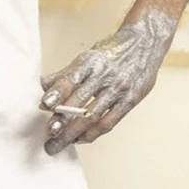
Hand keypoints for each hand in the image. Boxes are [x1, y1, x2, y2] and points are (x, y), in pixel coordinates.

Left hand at [39, 9, 175, 153]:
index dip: (58, 92)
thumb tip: (43, 86)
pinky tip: (80, 139)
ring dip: (74, 133)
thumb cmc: (112, 52)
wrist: (145, 44)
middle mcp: (104, 76)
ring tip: (59, 143)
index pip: (71, 79)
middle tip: (49, 134)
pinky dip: (93, 133)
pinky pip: (109, 122)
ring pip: (93, 116)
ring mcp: (118, 90)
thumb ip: (65, 73)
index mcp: (90, 62)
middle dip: (62, 120)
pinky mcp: (129, 101)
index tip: (44, 104)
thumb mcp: (87, 57)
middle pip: (80, 102)